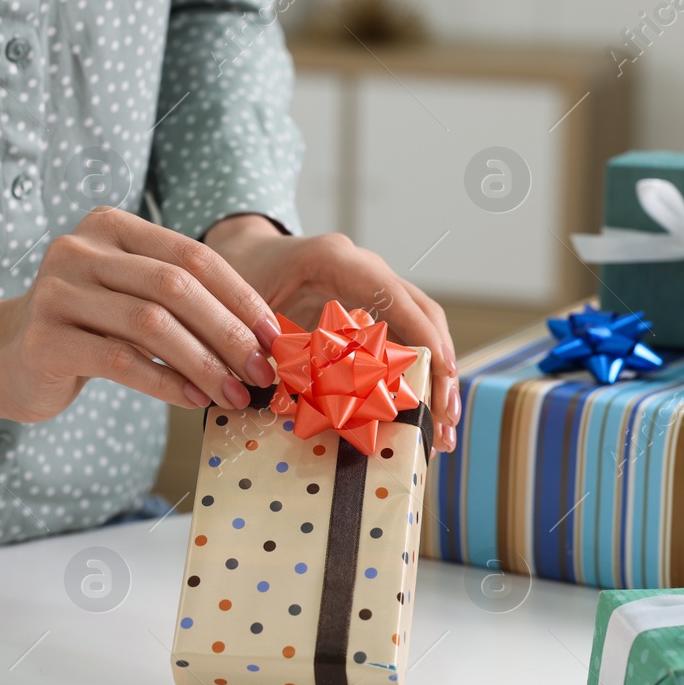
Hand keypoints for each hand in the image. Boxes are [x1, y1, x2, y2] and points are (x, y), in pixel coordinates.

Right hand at [0, 208, 281, 421]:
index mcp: (110, 226)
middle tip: (260, 372)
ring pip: (151, 325)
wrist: (5, 357)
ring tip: (233, 395)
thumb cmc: (86, 328)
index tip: (273, 337)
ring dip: (203, 364)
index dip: (239, 297)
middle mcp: (79, 249)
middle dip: (228, 333)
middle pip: (175, 287)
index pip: (192, 255)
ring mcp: (56, 291)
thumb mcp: (131, 297)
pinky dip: (165, 381)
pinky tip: (192, 400)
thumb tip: (262, 337)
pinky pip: (120, 360)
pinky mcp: (44, 339)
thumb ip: (181, 300)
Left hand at [203, 214, 460, 452]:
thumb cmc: (238, 273)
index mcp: (334, 259)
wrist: (243, 252)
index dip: (420, 334)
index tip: (439, 372)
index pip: (390, 294)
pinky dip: (414, 380)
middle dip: (440, 368)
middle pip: (422, 314)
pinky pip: (403, 343)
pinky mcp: (372, 313)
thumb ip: (262, 340)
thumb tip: (280, 394)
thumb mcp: (241, 304)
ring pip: (421, 332)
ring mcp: (373, 291)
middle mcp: (364, 270)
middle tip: (445, 417)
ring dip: (435, 380)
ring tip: (442, 432)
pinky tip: (421, 418)